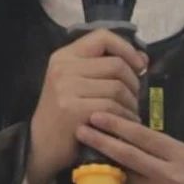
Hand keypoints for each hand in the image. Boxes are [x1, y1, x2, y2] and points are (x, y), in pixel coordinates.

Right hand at [26, 30, 148, 183]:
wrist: (40, 146)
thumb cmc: (64, 115)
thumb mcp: (78, 84)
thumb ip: (106, 68)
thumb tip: (143, 59)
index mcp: (64, 56)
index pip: (103, 37)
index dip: (126, 48)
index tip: (139, 65)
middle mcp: (63, 67)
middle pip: (116, 64)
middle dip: (133, 83)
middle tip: (133, 99)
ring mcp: (66, 88)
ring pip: (118, 87)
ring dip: (131, 104)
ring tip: (129, 114)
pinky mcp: (73, 109)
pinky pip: (113, 108)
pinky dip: (125, 117)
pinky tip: (124, 125)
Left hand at [76, 112, 183, 183]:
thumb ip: (160, 148)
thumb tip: (127, 137)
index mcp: (180, 155)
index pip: (143, 137)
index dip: (118, 126)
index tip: (97, 116)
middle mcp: (169, 176)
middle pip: (129, 156)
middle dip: (102, 142)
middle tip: (81, 130)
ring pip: (127, 178)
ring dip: (111, 166)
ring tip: (93, 153)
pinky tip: (117, 180)